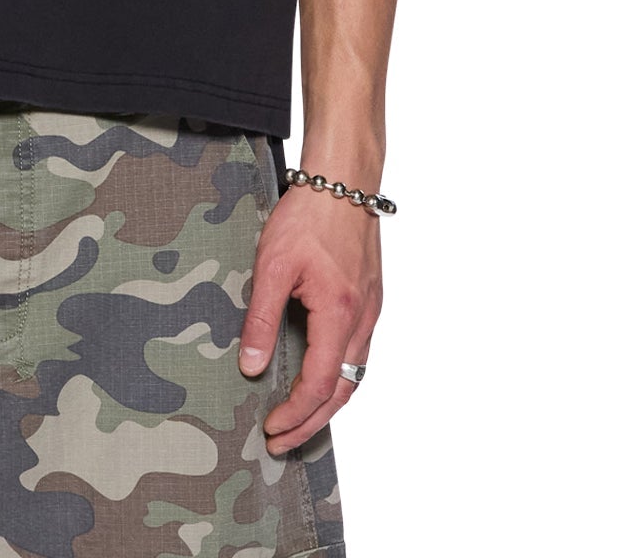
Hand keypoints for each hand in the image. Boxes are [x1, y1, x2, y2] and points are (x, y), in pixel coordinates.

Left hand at [237, 183, 382, 451]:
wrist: (343, 180)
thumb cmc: (308, 215)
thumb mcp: (272, 265)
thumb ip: (261, 319)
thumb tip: (250, 366)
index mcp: (339, 314)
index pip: (320, 385)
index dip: (296, 414)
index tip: (271, 429)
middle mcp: (362, 320)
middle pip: (342, 392)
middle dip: (312, 423)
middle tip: (282, 442)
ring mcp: (371, 311)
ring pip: (355, 376)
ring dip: (328, 404)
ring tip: (299, 419)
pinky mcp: (369, 300)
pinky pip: (358, 353)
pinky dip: (339, 377)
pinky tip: (320, 376)